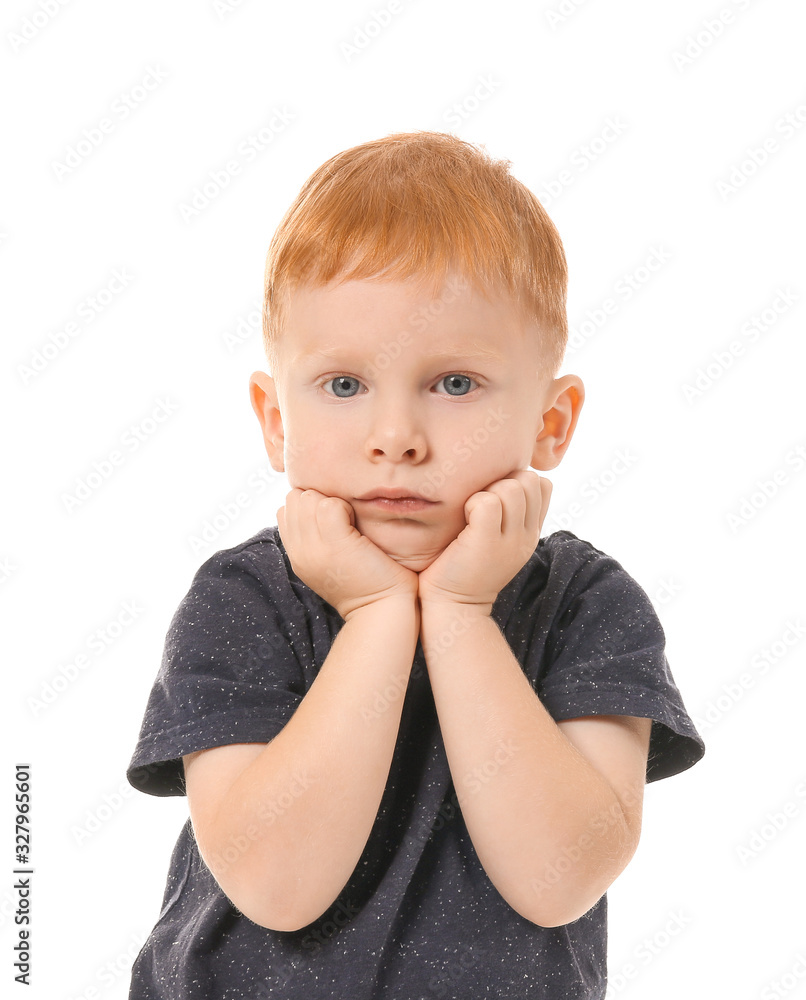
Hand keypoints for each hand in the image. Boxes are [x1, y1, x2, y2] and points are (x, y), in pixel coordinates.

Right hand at [277, 488, 418, 620]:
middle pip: (294, 499)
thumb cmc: (368, 582)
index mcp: (297, 555)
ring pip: (308, 498)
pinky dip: (345, 506)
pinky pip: (330, 505)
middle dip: (318, 499)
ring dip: (331, 502)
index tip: (331, 520)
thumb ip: (316, 537)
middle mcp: (300, 552)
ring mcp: (315, 548)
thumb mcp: (330, 561)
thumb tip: (318, 506)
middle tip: (341, 519)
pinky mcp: (336, 543)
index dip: (309, 506)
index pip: (285, 510)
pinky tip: (356, 524)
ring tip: (349, 522)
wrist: (382, 609)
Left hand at [417, 470, 551, 613]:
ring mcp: (510, 540)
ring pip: (511, 488)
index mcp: (531, 532)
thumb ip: (508, 512)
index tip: (495, 498)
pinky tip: (463, 519)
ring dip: (486, 492)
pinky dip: (472, 502)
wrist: (453, 606)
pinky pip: (488, 502)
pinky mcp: (487, 542)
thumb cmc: (465, 566)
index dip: (517, 480)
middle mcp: (527, 536)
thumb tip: (507, 477)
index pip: (542, 484)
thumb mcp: (498, 539)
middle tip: (480, 505)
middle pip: (528, 480)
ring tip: (471, 513)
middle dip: (502, 482)